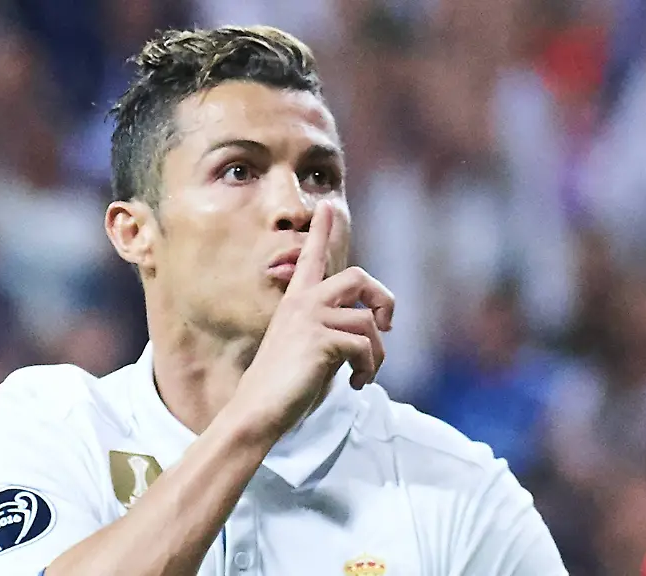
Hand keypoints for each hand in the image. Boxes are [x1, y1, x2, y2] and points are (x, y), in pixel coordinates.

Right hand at [235, 202, 394, 437]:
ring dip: (377, 353)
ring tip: (363, 374)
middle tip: (387, 325)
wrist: (258, 410)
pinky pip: (365, 346)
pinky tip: (355, 383)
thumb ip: (329, 330)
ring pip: (368, 321)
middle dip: (382, 299)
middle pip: (357, 277)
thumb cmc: (282, 386)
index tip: (328, 206)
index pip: (311, 258)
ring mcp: (311, 319)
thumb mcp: (307, 348)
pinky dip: (368, 368)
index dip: (322, 232)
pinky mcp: (321, 340)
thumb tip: (365, 331)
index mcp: (295, 302)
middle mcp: (302, 303)